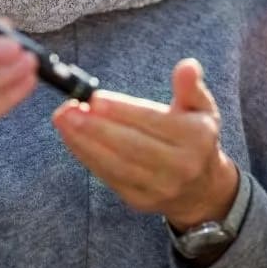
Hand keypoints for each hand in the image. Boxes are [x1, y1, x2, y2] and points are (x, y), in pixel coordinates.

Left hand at [51, 58, 238, 230]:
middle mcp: (181, 166)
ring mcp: (160, 187)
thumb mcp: (201, 108)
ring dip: (85, 142)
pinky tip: (71, 138)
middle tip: (69, 109)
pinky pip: (109, 177)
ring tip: (63, 120)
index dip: (122, 110)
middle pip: (131, 145)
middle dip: (96, 127)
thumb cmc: (195, 137)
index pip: (153, 121)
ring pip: (116, 164)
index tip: (95, 98)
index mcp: (196, 137)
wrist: (202, 189)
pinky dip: (88, 157)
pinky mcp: (140, 201)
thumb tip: (187, 66)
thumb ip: (191, 86)